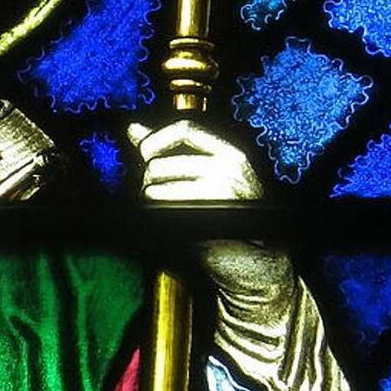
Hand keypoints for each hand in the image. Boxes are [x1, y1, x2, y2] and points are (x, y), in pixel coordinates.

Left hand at [127, 120, 293, 303]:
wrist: (255, 262)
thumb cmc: (229, 216)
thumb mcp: (209, 175)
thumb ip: (171, 149)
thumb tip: (134, 128)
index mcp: (231, 153)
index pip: (185, 127)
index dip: (156, 137)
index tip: (144, 151)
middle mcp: (228, 167)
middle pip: (161, 162)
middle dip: (148, 178)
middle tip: (157, 191)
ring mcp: (219, 190)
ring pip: (155, 184)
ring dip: (149, 197)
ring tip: (166, 207)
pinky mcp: (206, 214)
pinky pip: (160, 204)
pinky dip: (155, 212)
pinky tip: (169, 219)